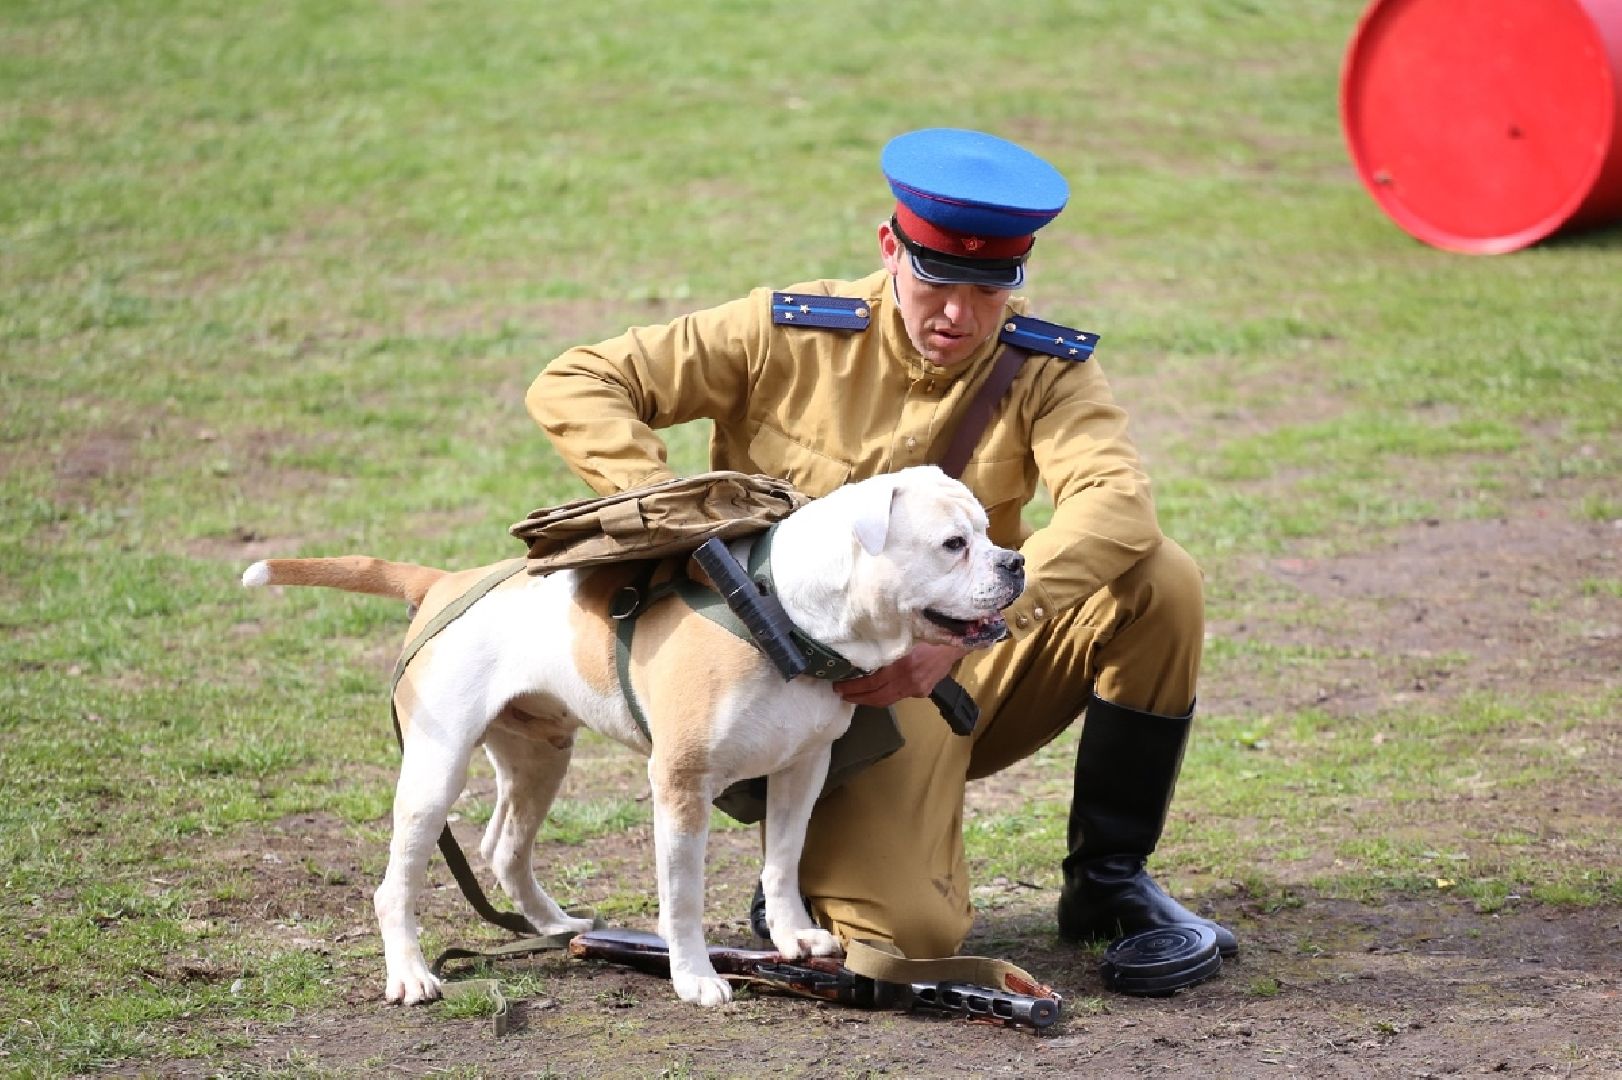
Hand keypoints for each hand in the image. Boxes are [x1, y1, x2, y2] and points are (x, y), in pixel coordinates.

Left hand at [834, 642, 971, 707]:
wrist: (954, 640)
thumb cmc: (927, 632)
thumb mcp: (905, 636)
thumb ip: (887, 648)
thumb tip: (864, 655)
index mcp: (901, 664)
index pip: (871, 683)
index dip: (854, 687)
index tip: (840, 686)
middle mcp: (908, 679)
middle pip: (877, 696)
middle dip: (857, 697)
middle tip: (841, 694)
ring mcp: (917, 687)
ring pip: (888, 700)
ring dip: (869, 700)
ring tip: (854, 697)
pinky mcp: (923, 690)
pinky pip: (899, 696)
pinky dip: (885, 696)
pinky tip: (875, 693)